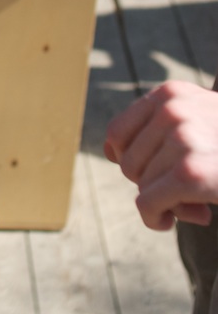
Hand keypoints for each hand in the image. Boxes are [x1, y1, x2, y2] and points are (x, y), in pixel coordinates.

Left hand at [105, 80, 217, 230]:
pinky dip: (158, 220)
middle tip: (192, 191)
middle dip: (155, 184)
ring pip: (140, 186)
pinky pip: (147, 205)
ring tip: (202, 199)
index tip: (156, 175)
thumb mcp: (202, 121)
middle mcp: (172, 109)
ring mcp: (181, 138)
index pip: (117, 134)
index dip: (131, 162)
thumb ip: (163, 129)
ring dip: (167, 202)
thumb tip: (111, 153)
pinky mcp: (190, 172)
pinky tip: (195, 217)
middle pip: (127, 164)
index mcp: (171, 93)